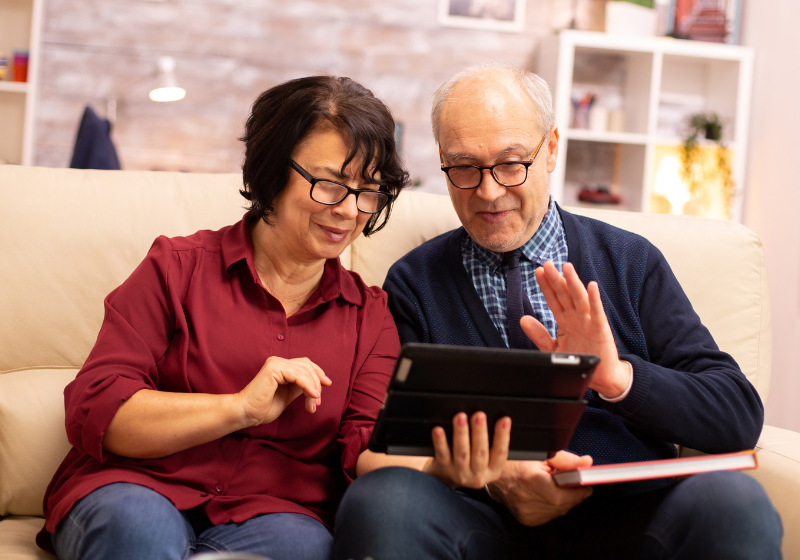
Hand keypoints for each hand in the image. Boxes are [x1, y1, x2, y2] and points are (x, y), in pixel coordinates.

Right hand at [238, 356, 331, 425]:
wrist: (247, 413)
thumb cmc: (264, 407)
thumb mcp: (288, 395)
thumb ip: (299, 386)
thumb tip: (317, 384)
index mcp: (281, 366)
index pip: (305, 364)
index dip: (318, 373)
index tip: (327, 385)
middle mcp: (278, 361)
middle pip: (307, 366)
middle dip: (317, 383)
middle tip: (317, 402)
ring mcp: (276, 363)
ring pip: (305, 371)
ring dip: (313, 388)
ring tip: (313, 404)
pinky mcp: (274, 368)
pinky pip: (298, 375)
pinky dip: (308, 386)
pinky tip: (312, 396)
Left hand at [423, 412, 510, 488]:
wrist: (446, 479)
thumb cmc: (471, 461)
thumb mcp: (486, 459)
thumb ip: (491, 443)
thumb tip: (497, 417)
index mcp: (493, 470)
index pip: (500, 453)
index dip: (503, 436)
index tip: (505, 419)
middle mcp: (477, 474)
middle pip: (480, 452)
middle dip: (480, 432)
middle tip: (479, 415)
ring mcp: (460, 472)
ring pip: (461, 452)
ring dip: (461, 433)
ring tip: (461, 417)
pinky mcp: (443, 468)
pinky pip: (442, 454)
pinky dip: (440, 442)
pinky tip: (438, 430)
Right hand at [487, 451, 593, 525]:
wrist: (494, 473)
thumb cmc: (516, 460)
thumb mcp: (540, 454)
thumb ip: (565, 460)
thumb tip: (586, 463)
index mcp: (531, 480)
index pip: (564, 497)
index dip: (578, 493)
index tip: (586, 487)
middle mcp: (527, 499)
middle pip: (563, 505)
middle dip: (572, 495)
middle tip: (571, 482)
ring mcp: (526, 511)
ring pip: (558, 512)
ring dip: (562, 501)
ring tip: (555, 487)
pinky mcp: (525, 519)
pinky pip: (549, 516)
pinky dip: (552, 507)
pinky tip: (546, 496)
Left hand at [521, 261, 630, 398]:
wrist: (600, 376)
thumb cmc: (579, 358)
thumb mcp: (553, 348)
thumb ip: (538, 334)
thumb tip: (523, 319)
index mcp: (565, 320)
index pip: (553, 299)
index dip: (546, 286)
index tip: (538, 272)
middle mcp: (576, 317)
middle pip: (564, 294)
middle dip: (556, 279)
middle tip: (547, 264)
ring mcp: (589, 321)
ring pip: (579, 298)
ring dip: (573, 282)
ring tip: (566, 267)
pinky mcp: (600, 329)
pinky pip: (597, 312)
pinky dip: (595, 299)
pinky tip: (591, 286)